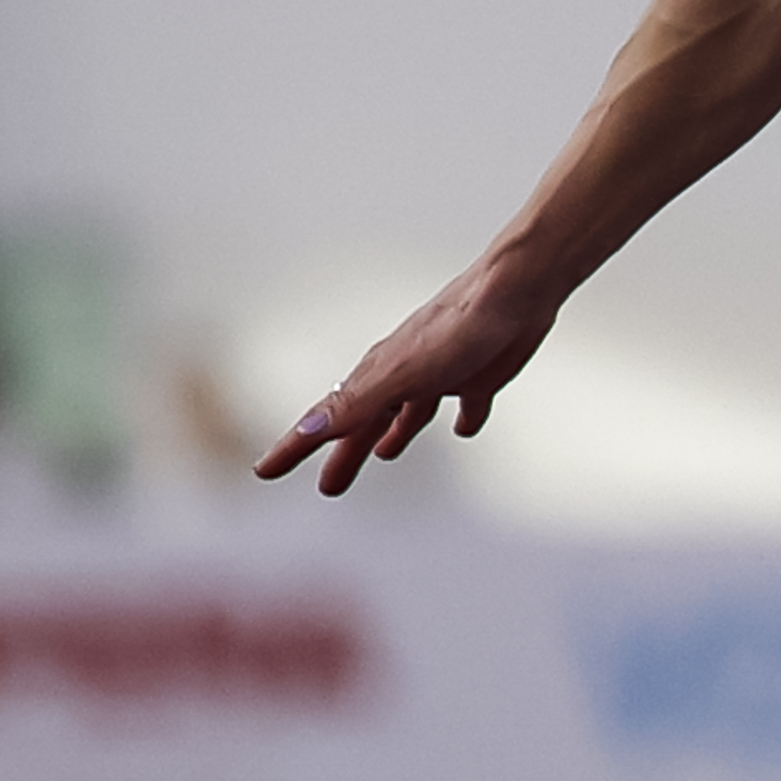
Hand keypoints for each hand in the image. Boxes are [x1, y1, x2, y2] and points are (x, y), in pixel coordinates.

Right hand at [251, 263, 555, 497]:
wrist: (515, 293)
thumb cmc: (457, 329)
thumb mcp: (400, 374)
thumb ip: (356, 403)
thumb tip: (308, 428)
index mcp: (377, 376)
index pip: (326, 420)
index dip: (295, 447)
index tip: (265, 470)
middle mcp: (402, 374)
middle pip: (366, 424)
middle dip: (346, 453)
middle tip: (330, 487)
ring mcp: (441, 373)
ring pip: (407, 414)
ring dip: (393, 435)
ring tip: (383, 455)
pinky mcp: (480, 374)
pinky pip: (466, 402)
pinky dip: (462, 418)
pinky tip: (464, 428)